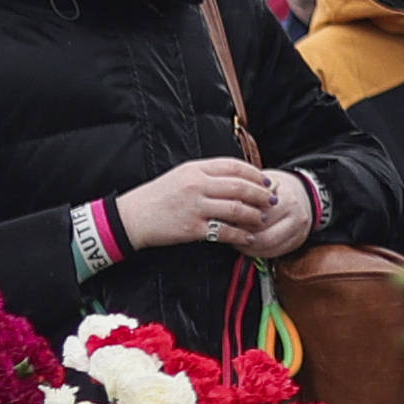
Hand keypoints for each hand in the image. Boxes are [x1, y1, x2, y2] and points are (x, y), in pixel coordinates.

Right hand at [117, 157, 277, 249]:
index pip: (234, 166)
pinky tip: (247, 237)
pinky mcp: (191, 229)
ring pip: (236, 209)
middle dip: (261, 195)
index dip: (254, 174)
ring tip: (261, 218)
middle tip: (271, 201)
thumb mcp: (181, 176)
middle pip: (240, 187)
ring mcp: (194, 207)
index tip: (265, 182)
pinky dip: (239, 235)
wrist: (131, 217)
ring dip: (253, 215)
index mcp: (195, 169)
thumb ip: (207, 175)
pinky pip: (224, 231)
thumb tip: (238, 180)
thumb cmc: (157, 197)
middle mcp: (197, 186)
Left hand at [226, 167, 324, 258]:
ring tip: (234, 237)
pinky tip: (245, 244)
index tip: (225, 218)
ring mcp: (298, 231)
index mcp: (286, 199)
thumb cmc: (271, 192)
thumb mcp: (260, 186)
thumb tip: (227, 205)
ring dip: (246, 245)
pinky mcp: (295, 244)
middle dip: (242, 234)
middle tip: (227, 231)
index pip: (259, 215)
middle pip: (263, 234)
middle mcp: (296, 216)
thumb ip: (247, 195)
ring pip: (266, 246)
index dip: (239, 218)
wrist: (298, 196)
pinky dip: (254, 251)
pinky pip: (271, 253)